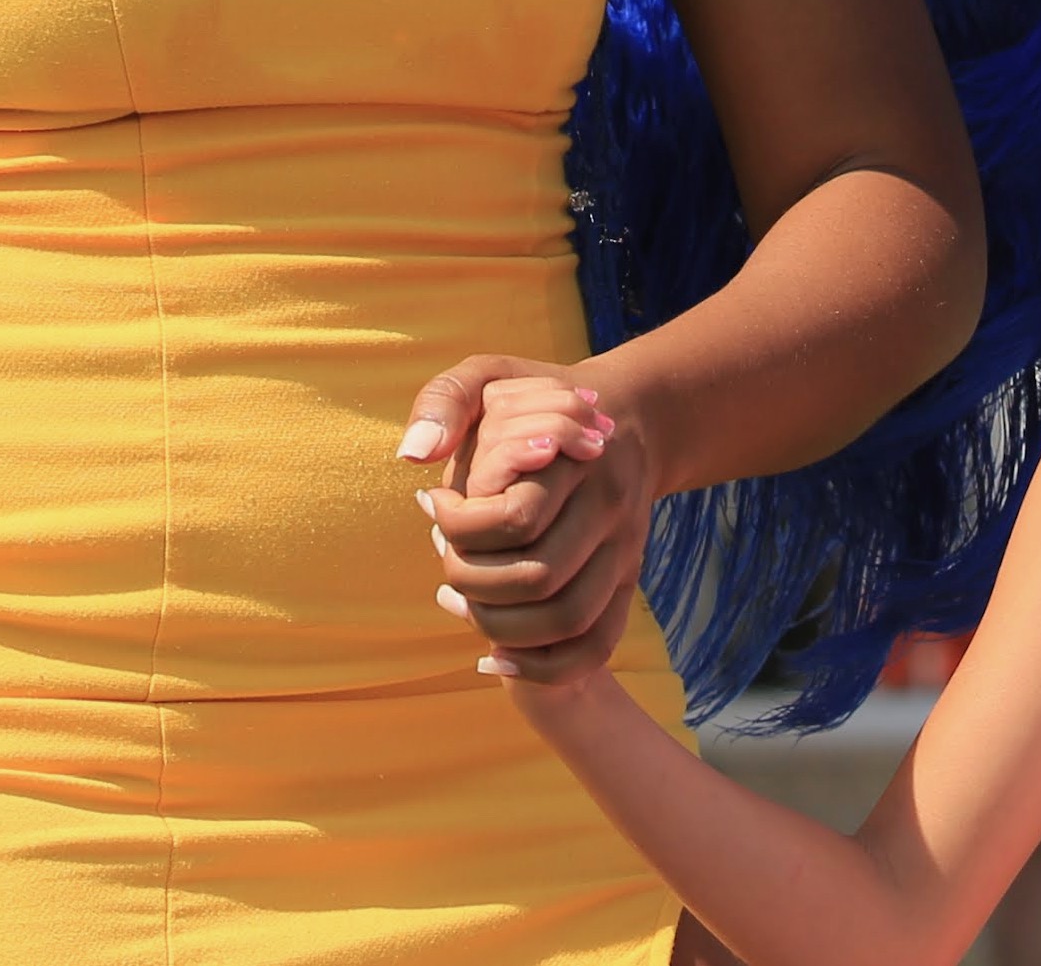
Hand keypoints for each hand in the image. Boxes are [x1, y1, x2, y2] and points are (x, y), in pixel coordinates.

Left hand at [403, 354, 658, 682]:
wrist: (625, 419)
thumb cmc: (540, 399)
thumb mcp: (489, 376)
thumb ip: (446, 401)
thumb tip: (415, 455)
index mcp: (579, 461)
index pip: (514, 518)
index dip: (458, 523)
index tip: (431, 504)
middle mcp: (609, 513)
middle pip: (537, 578)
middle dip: (471, 578)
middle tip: (441, 553)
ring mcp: (623, 555)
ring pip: (565, 621)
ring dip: (498, 625)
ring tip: (456, 599)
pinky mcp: (625, 587)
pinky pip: (594, 647)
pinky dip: (542, 666)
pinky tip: (494, 659)